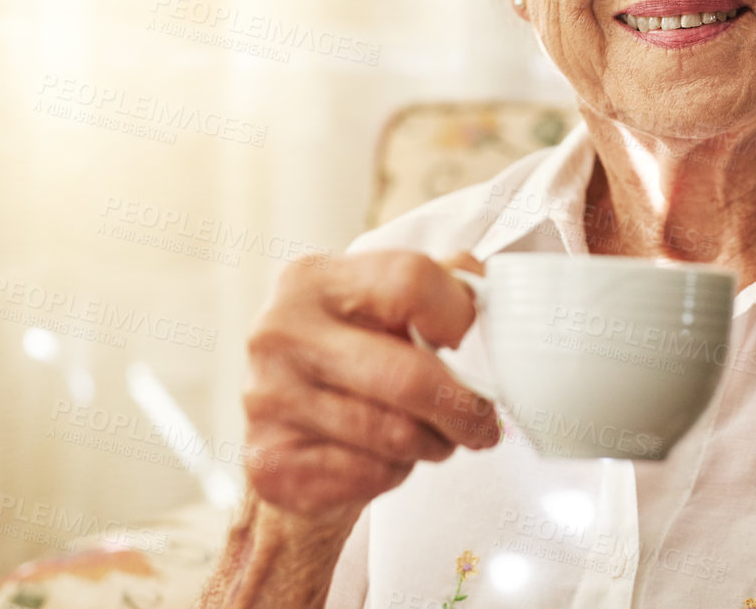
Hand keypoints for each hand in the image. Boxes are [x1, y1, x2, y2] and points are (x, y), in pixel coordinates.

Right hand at [241, 250, 498, 523]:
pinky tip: (384, 459)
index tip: (472, 339)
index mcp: (311, 280)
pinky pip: (369, 475)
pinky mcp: (271, 464)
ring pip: (395, 434)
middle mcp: (280, 334)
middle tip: (484, 424)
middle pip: (408, 375)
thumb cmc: (351, 362)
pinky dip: (395, 474)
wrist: (287, 436)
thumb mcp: (386, 307)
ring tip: (433, 438)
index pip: (411, 281)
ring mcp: (268, 400)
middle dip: (462, 408)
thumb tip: (487, 288)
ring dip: (433, 444)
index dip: (459, 314)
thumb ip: (439, 282)